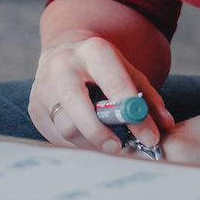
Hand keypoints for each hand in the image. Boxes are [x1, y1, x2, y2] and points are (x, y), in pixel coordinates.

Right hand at [30, 31, 174, 156]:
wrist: (64, 52)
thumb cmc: (104, 68)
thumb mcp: (129, 73)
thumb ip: (149, 99)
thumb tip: (164, 125)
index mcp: (93, 51)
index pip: (113, 81)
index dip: (131, 111)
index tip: (148, 136)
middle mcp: (63, 65)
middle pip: (76, 104)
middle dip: (98, 131)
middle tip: (118, 147)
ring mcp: (44, 85)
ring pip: (65, 125)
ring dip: (89, 142)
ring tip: (106, 143)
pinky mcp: (35, 106)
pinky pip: (56, 136)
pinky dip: (76, 144)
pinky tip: (88, 139)